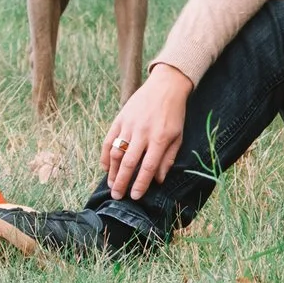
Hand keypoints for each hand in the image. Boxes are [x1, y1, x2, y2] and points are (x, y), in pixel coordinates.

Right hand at [100, 63, 192, 199]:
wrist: (166, 86)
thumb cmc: (174, 114)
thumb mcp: (178, 136)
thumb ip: (168, 158)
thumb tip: (158, 180)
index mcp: (160, 138)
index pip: (147, 166)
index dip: (140, 184)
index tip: (134, 196)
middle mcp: (143, 132)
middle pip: (128, 163)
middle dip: (121, 182)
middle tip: (117, 196)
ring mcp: (129, 125)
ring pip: (116, 153)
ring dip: (112, 171)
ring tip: (112, 184)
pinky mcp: (120, 118)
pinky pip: (109, 140)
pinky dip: (105, 155)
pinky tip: (105, 167)